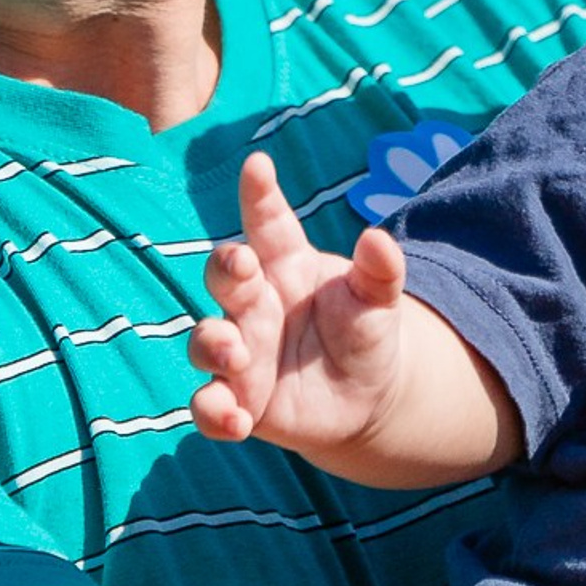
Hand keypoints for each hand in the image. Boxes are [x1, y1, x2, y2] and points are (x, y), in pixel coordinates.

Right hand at [188, 151, 406, 463]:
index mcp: (285, 266)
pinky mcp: (238, 401)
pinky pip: (210, 408)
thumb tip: (379, 240)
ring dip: (213, 344)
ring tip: (237, 353)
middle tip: (242, 270)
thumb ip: (379, 271)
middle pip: (224, 276)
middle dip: (225, 269)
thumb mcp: (379, 300)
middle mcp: (254, 304)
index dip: (259, 194)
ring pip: (206, 341)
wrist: (368, 396)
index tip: (259, 165)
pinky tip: (235, 419)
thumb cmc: (365, 331)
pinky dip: (214, 413)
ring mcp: (240, 353)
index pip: (267, 223)